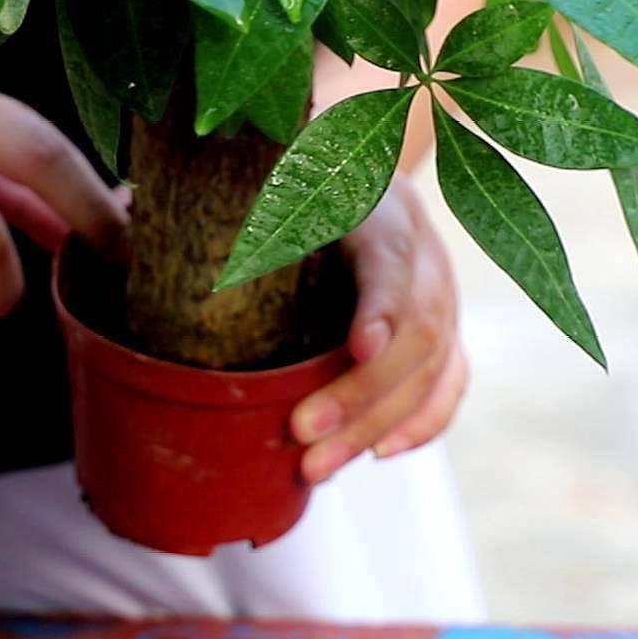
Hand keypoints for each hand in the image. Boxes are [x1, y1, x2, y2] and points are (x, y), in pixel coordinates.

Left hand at [290, 180, 468, 482]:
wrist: (364, 173)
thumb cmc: (309, 188)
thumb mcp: (288, 189)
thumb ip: (264, 220)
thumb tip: (186, 252)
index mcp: (384, 211)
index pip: (393, 262)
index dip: (383, 309)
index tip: (360, 349)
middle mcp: (428, 257)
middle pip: (416, 333)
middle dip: (361, 393)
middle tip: (300, 433)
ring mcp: (448, 297)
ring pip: (433, 370)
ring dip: (377, 424)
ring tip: (319, 465)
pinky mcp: (451, 330)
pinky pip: (451, 383)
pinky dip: (420, 425)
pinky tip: (378, 453)